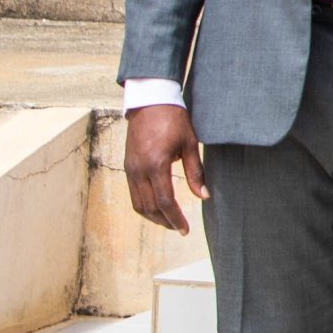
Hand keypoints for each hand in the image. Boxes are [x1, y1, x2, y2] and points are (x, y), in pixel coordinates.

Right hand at [124, 104, 207, 233]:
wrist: (150, 102)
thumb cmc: (174, 120)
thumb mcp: (190, 144)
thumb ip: (196, 172)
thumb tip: (204, 196)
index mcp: (156, 164)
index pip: (164, 201)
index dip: (175, 218)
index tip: (184, 230)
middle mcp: (139, 169)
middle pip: (149, 206)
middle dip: (164, 221)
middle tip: (180, 229)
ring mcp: (130, 168)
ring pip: (137, 203)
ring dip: (153, 216)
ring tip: (170, 221)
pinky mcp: (128, 166)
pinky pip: (133, 193)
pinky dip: (144, 204)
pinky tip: (157, 207)